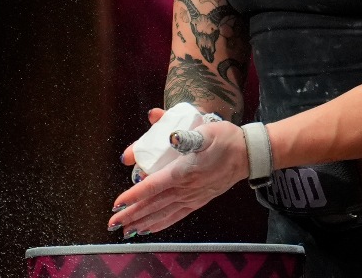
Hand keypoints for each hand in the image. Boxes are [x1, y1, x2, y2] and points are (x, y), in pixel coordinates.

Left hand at [108, 117, 248, 235]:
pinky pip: (177, 216)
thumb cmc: (225, 139)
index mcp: (184, 170)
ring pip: (163, 213)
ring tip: (126, 230)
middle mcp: (187, 188)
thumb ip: (186, 134)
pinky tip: (150, 229)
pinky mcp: (199, 200)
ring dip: (143, 222)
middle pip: (154, 204)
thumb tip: (170, 133)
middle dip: (132, 214)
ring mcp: (193, 196)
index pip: (153, 186)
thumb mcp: (206, 130)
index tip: (117, 202)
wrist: (248, 154)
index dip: (134, 195)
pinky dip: (161, 224)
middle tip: (113, 223)